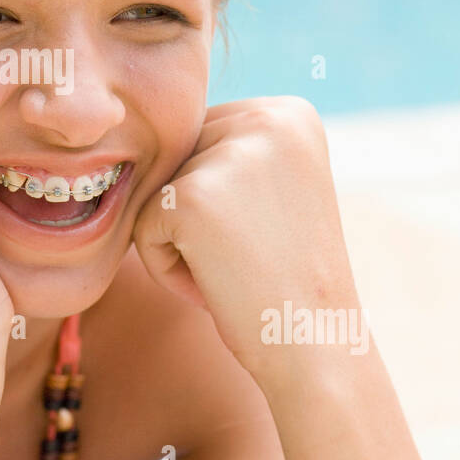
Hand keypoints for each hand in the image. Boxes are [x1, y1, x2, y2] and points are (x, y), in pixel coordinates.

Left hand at [131, 96, 362, 380]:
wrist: (316, 346)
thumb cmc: (286, 277)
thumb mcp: (275, 187)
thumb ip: (230, 150)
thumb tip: (149, 126)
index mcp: (291, 112)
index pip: (204, 135)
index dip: (220, 196)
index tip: (268, 232)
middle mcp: (266, 119)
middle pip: (177, 157)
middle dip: (196, 216)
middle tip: (252, 256)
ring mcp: (229, 155)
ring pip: (157, 191)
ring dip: (181, 241)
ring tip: (237, 269)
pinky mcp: (190, 197)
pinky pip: (142, 226)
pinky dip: (166, 267)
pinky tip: (217, 283)